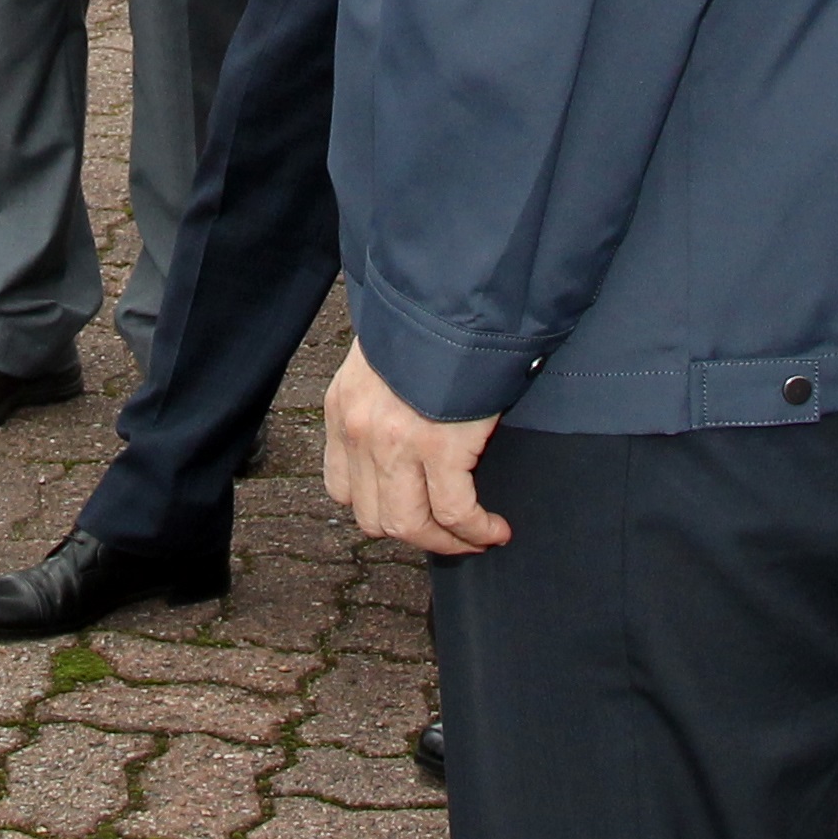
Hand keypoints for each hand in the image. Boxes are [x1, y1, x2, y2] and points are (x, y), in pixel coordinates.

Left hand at [318, 339, 508, 556]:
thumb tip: (407, 436)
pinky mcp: (440, 447)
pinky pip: (456, 512)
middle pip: (375, 518)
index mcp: (343, 410)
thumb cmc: (428, 322)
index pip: (342, 488)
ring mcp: (396, 444)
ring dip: (447, 542)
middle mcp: (360, 432)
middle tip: (449, 534)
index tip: (411, 510)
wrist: (454, 296)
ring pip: (411, 526)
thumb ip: (381, 403)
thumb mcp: (382, 362)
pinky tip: (495, 529)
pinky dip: (477, 530)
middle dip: (417, 535)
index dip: (379, 509)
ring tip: (476, 537)